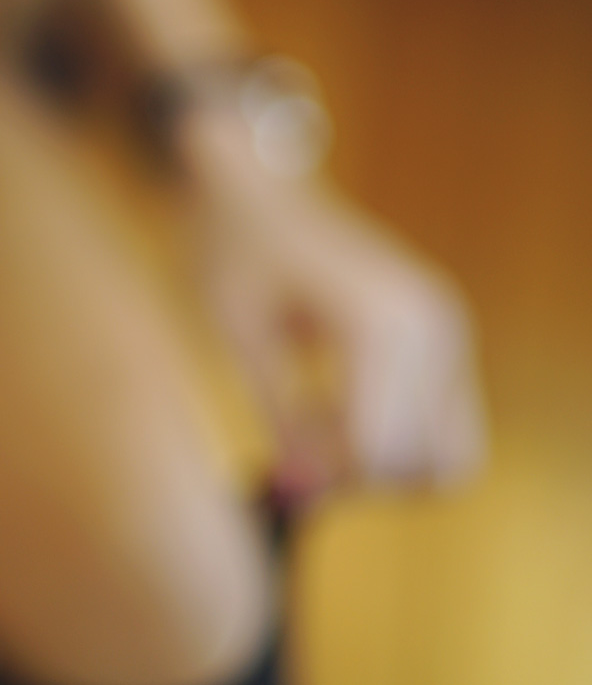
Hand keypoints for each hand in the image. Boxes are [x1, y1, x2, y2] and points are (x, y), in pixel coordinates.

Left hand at [175, 102, 487, 504]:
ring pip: (448, 456)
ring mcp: (449, 327)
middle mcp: (435, 322)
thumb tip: (301, 497)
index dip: (328, 480)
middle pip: (426, 466)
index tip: (277, 468)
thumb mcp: (240, 335)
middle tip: (295, 443)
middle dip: (359, 476)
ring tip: (315, 418)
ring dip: (384, 463)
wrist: (258, 187)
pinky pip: (444, 425)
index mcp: (384, 318)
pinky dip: (398, 438)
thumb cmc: (234, 247)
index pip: (383, 452)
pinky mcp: (446, 335)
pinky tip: (334, 402)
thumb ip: (278, 418)